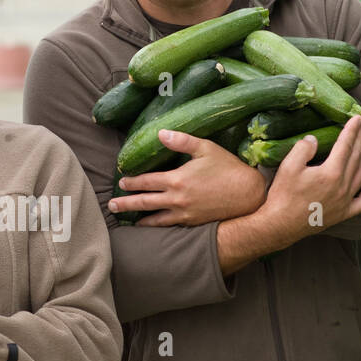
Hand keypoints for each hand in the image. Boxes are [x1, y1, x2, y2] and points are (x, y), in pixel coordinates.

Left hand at [107, 130, 268, 225]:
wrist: (249, 195)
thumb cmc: (228, 168)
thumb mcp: (206, 148)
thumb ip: (182, 141)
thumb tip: (161, 132)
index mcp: (177, 180)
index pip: (146, 181)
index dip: (132, 182)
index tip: (121, 182)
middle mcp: (176, 199)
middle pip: (144, 203)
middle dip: (126, 203)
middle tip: (111, 205)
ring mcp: (184, 214)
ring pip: (155, 219)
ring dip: (138, 219)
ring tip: (127, 221)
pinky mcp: (192, 223)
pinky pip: (169, 227)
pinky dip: (157, 227)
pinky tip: (151, 228)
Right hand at [255, 115, 360, 245]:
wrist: (280, 225)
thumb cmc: (282, 195)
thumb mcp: (288, 166)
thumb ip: (303, 148)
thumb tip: (314, 138)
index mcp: (331, 173)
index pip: (345, 145)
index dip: (352, 130)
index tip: (357, 117)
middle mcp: (343, 186)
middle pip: (357, 157)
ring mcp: (345, 201)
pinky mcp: (343, 214)